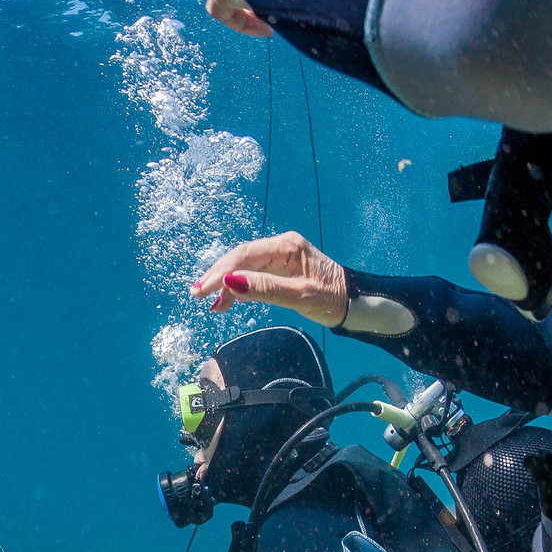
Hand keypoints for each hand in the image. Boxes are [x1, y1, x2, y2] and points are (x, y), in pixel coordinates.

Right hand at [190, 232, 347, 325]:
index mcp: (286, 247)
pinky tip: (229, 300)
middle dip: (217, 276)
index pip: (244, 256)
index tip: (201, 291)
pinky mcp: (281, 267)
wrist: (354, 302)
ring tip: (214, 305)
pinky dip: (239, 286)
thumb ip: (264, 288)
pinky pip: (253, 273)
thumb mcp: (298, 296)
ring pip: (245, 266)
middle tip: (197, 295)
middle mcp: (281, 246)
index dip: (220, 273)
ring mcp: (280, 256)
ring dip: (226, 284)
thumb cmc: (331, 299)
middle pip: (240, 258)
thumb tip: (231, 283)